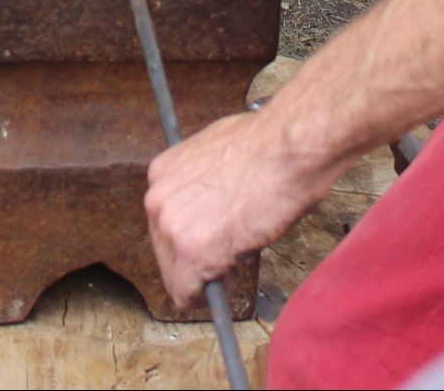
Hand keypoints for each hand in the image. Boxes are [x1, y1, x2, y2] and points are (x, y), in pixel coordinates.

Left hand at [144, 109, 335, 307]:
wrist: (287, 150)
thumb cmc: (267, 146)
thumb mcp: (217, 151)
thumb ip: (202, 178)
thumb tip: (210, 194)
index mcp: (162, 173)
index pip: (165, 223)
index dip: (193, 235)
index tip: (213, 238)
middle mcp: (157, 199)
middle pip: (166, 252)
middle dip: (196, 258)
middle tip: (228, 253)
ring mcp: (171, 226)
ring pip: (176, 276)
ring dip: (206, 275)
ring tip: (235, 258)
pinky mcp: (191, 252)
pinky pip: (188, 294)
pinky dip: (209, 297)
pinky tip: (230, 278)